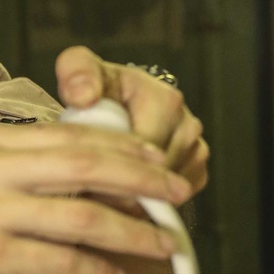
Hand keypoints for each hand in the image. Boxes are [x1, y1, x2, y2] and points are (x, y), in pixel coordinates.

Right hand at [0, 121, 190, 273]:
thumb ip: (19, 171)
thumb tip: (84, 177)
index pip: (74, 137)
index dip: (128, 150)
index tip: (161, 163)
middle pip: (89, 167)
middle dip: (146, 183)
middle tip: (180, 196)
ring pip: (84, 217)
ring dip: (134, 232)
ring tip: (162, 243)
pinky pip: (59, 262)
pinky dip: (95, 269)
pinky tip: (114, 273)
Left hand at [56, 46, 208, 193]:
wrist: (117, 101)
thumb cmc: (98, 89)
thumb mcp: (80, 70)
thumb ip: (77, 74)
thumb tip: (83, 96)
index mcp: (165, 100)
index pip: (144, 152)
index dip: (111, 170)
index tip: (84, 177)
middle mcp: (187, 125)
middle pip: (156, 177)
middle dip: (121, 188)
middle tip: (89, 190)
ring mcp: (196, 150)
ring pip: (165, 193)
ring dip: (134, 198)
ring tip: (103, 189)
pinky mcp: (196, 171)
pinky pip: (174, 200)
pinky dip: (148, 203)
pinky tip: (123, 193)